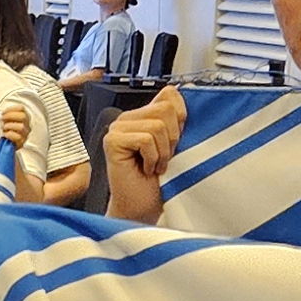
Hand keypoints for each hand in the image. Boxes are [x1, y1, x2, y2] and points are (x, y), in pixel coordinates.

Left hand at [0, 102, 33, 146]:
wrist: (4, 144)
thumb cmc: (5, 131)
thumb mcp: (5, 120)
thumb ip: (5, 115)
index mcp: (23, 117)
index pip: (21, 108)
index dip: (11, 109)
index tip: (3, 112)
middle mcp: (26, 124)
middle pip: (23, 116)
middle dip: (11, 116)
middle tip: (3, 118)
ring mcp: (25, 134)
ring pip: (21, 127)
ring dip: (10, 126)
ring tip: (4, 128)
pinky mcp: (22, 142)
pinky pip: (18, 137)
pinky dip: (9, 134)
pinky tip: (5, 135)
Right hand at [103, 85, 183, 223]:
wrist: (142, 208)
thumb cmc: (158, 182)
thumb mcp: (176, 145)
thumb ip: (177, 119)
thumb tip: (188, 92)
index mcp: (142, 115)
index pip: (169, 94)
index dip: (181, 118)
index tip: (176, 142)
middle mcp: (127, 119)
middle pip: (165, 109)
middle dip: (173, 138)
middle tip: (164, 158)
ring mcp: (117, 129)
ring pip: (157, 125)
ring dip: (163, 152)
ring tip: (155, 165)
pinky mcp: (112, 141)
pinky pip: (146, 139)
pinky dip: (152, 158)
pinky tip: (145, 169)